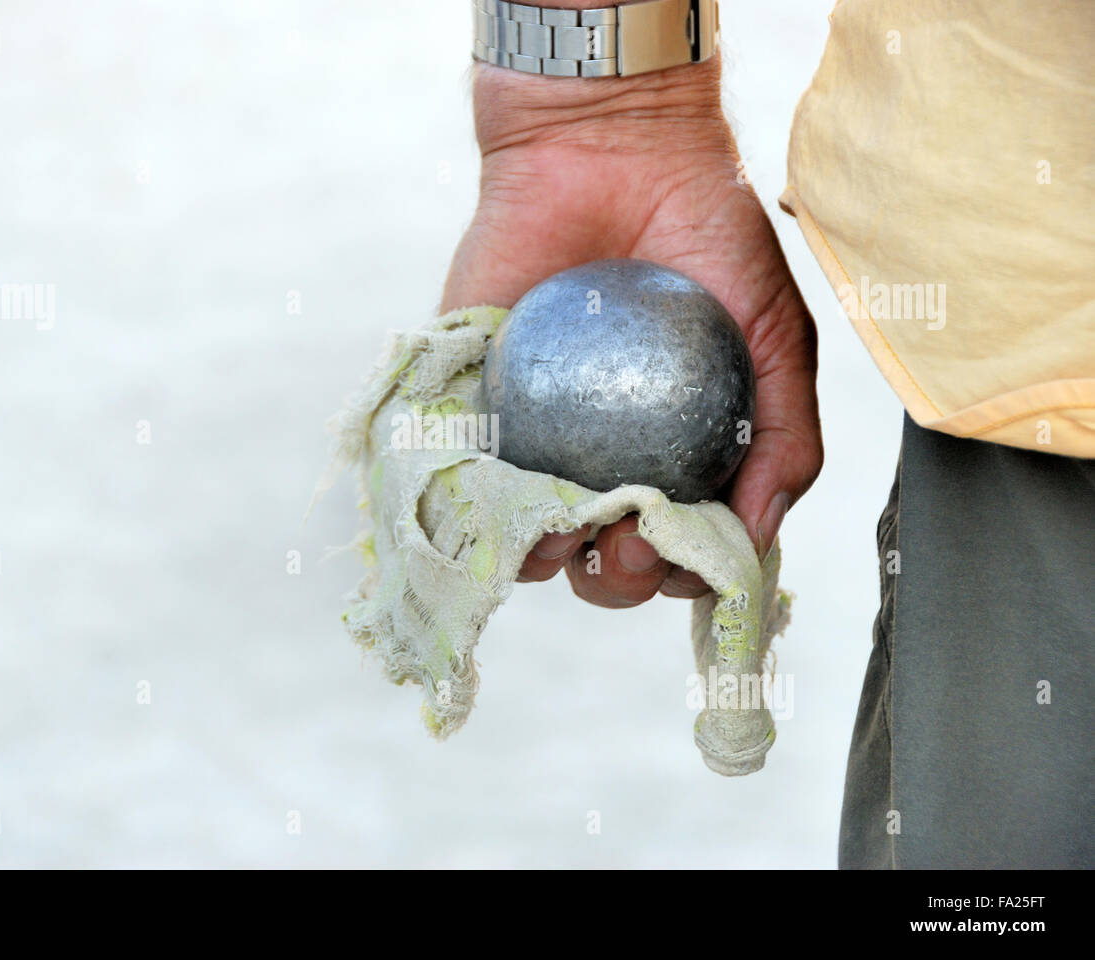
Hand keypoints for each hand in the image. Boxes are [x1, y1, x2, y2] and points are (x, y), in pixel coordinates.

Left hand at [441, 58, 821, 605]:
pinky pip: (468, 469)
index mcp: (675, 453)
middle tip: (630, 542)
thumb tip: (760, 535)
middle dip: (619, 578)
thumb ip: (787, 437)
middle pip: (602, 555)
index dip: (683, 573)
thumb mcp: (778, 335)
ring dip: (549, 554)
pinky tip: (507, 502)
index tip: (686, 555)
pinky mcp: (473, 396)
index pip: (678, 546)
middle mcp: (604, 454)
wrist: (614, 145)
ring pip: (530, 531)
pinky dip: (481, 500)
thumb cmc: (708, 234)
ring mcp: (536, 433)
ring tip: (569, 528)